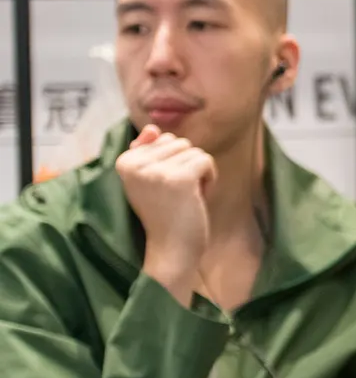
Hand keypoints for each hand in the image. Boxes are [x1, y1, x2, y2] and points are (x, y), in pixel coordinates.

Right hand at [115, 125, 214, 301]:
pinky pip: (206, 160)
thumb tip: (152, 128)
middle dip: (186, 166)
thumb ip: (148, 153)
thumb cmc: (165, 214)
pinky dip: (210, 179)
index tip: (165, 188)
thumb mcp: (150, 181)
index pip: (162, 139)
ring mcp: (155, 170)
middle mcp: (135, 163)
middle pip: (179, 143)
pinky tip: (198, 198)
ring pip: (194, 151)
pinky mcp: (178, 178)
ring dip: (199, 174)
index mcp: (124, 161)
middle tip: (177, 195)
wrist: (171, 249)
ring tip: (186, 198)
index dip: (172, 163)